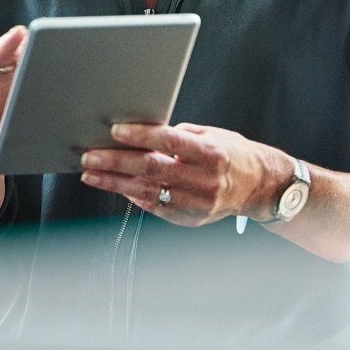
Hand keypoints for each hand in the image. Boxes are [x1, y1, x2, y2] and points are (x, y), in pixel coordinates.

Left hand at [79, 121, 289, 226]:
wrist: (259, 187)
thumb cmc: (231, 154)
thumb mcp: (210, 134)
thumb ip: (178, 135)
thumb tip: (141, 132)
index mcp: (211, 153)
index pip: (169, 142)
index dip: (140, 136)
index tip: (114, 130)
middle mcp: (205, 180)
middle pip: (151, 169)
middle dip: (115, 162)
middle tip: (90, 155)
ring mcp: (198, 203)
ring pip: (147, 192)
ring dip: (114, 183)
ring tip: (91, 173)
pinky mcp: (191, 219)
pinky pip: (155, 207)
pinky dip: (132, 196)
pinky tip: (114, 186)